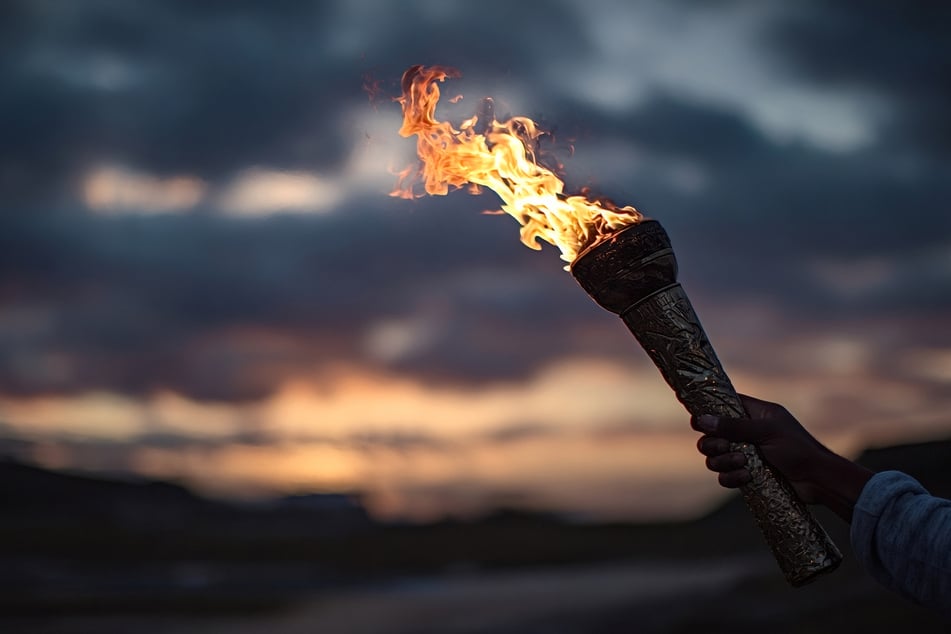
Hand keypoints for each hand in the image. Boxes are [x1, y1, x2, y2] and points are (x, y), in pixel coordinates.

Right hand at [691, 394, 873, 521]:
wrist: (818, 480)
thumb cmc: (798, 449)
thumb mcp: (766, 432)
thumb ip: (734, 426)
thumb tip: (702, 420)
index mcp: (753, 414)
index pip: (722, 406)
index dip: (707, 413)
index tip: (698, 423)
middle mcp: (746, 433)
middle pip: (711, 435)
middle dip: (714, 444)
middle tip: (726, 448)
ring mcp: (746, 454)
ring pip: (715, 457)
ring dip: (723, 462)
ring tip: (743, 464)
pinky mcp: (747, 474)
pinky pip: (725, 476)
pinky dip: (731, 478)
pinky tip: (747, 478)